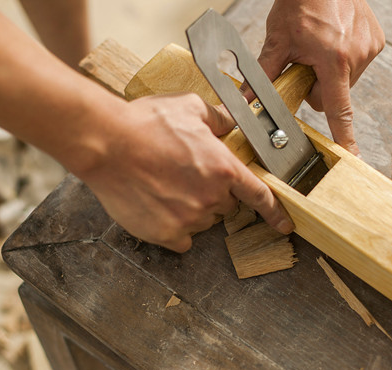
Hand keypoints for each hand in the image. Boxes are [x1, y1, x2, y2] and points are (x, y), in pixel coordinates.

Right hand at [74, 93, 294, 251]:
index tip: (284, 225)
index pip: (259, 196)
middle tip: (185, 175)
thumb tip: (232, 122)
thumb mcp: (190, 108)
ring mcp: (188, 219)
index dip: (274, 213)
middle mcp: (211, 198)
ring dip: (190, 208)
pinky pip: (180, 239)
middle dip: (212, 192)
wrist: (107, 143)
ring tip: (164, 184)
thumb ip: (219, 119)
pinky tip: (158, 206)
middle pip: (224, 205)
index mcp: (223, 169)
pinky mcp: (165, 234)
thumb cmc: (145, 123)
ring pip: (201, 221)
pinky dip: (173, 227)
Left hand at [252, 0, 383, 154]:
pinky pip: (356, 62)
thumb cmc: (301, 1)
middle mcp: (357, 55)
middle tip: (305, 63)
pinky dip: (343, 58)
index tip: (351, 156)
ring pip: (344, 80)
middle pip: (332, 95)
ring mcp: (370, 47)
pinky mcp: (376, 39)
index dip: (343, 137)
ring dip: (330, 72)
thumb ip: (264, 74)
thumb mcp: (278, 39)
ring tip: (320, 46)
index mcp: (334, 61)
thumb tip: (247, 101)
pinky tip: (332, 39)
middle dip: (318, 87)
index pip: (338, 110)